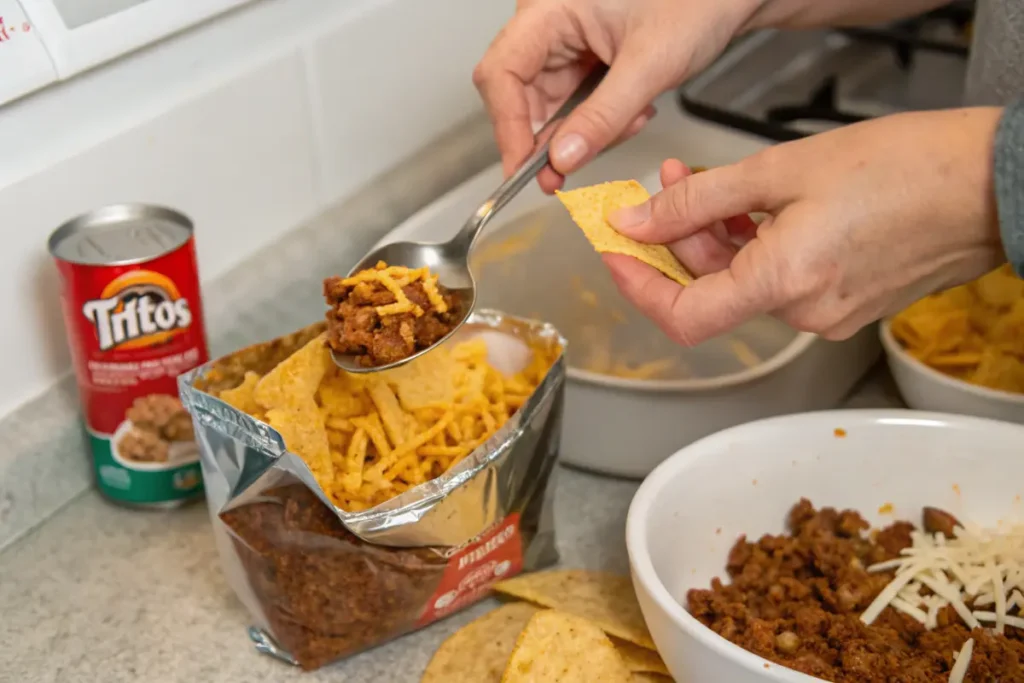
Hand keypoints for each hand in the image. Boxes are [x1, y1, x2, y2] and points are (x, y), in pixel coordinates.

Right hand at [472, 0, 761, 192]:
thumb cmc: (696, 3)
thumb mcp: (649, 67)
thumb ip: (602, 118)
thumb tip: (561, 159)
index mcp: (550, 8)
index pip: (502, 74)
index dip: (508, 127)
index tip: (522, 169)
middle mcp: (547, 22)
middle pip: (518, 95)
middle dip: (554, 136)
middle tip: (573, 170)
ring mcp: (562, 42)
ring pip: (547, 107)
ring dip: (584, 131)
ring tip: (632, 118)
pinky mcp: (579, 59)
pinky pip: (571, 105)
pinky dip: (598, 121)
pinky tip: (632, 110)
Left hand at [604, 108, 1005, 344]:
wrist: (992, 183)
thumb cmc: (907, 168)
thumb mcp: (782, 169)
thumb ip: (699, 200)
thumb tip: (640, 223)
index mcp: (785, 283)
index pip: (683, 316)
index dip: (638, 287)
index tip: (616, 254)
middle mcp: (805, 313)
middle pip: (712, 292)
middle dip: (678, 241)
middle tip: (665, 187)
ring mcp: (828, 314)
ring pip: (744, 284)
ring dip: (715, 239)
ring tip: (707, 182)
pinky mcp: (846, 303)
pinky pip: (779, 282)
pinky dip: (754, 249)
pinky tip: (753, 208)